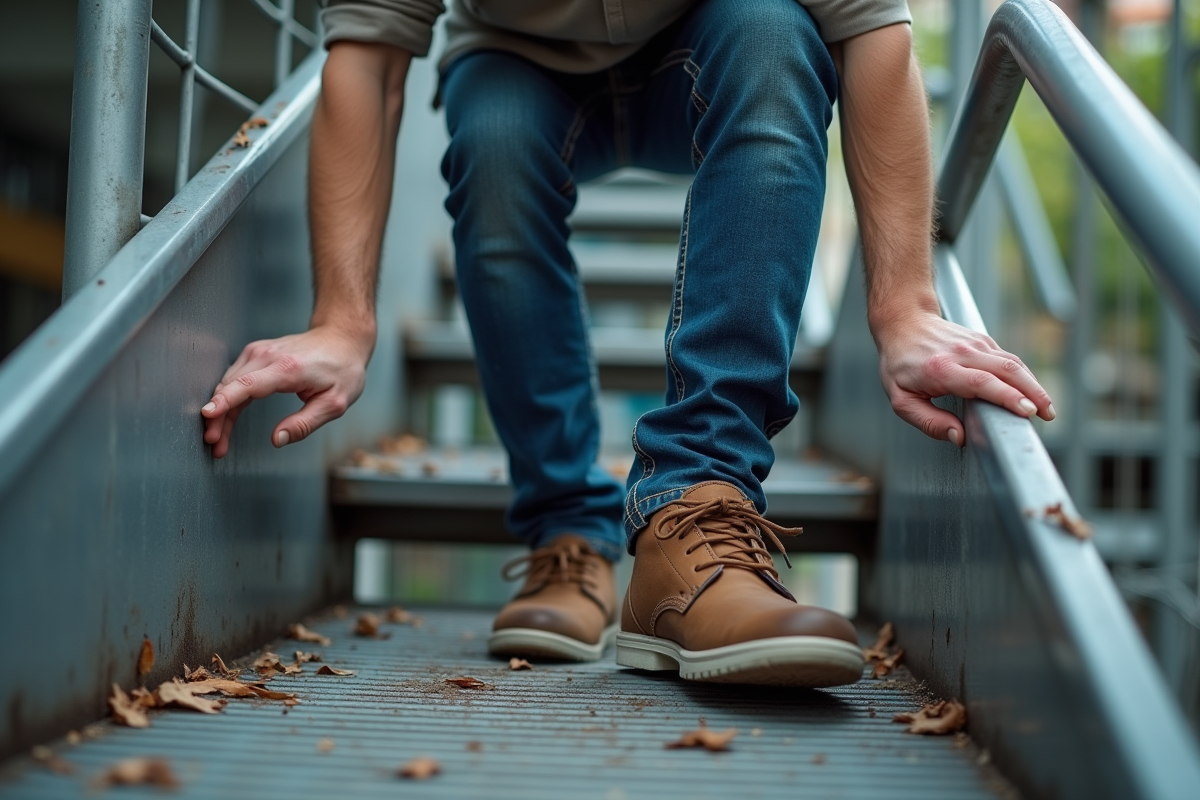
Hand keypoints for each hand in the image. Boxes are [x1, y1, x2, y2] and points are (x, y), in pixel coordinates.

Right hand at [201, 325, 373, 457]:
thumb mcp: (334, 404)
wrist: (342, 339)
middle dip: (217, 417)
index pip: (248, 385)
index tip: (208, 415)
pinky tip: (225, 417)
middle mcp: (269, 355)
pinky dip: (227, 398)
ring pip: (228, 383)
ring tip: (218, 438)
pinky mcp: (256, 353)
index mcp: (288, 369)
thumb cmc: (342, 370)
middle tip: (214, 444)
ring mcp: (259, 351)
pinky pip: (234, 377)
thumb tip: (277, 440)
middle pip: (231, 386)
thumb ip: (304, 424)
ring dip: (220, 410)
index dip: (225, 401)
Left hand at [874, 310, 1054, 446]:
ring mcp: (975, 344)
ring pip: (1013, 362)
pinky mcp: (983, 341)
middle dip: (1032, 393)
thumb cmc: (900, 364)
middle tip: (1048, 415)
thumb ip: (928, 422)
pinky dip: (1024, 376)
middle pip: (1006, 370)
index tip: (1027, 412)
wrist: (904, 323)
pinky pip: (1009, 359)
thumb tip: (959, 437)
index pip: (981, 383)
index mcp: (941, 369)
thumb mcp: (901, 400)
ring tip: (1047, 408)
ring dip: (1034, 385)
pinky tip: (1031, 393)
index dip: (1007, 397)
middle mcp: (962, 353)